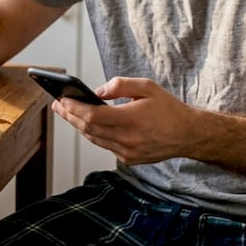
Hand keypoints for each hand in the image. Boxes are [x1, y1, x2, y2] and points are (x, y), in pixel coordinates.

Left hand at [53, 77, 201, 164]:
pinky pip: (105, 146)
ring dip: (78, 126)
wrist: (188, 135)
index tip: (62, 99)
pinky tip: (87, 125)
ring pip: (94, 139)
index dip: (74, 108)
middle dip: (70, 116)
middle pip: (88, 128)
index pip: (92, 116)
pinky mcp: (129, 159)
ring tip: (67, 113)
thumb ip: (120, 85)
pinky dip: (94, 135)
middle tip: (58, 104)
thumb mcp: (147, 87)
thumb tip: (97, 92)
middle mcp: (128, 139)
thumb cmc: (168, 108)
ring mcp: (128, 152)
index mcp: (132, 119)